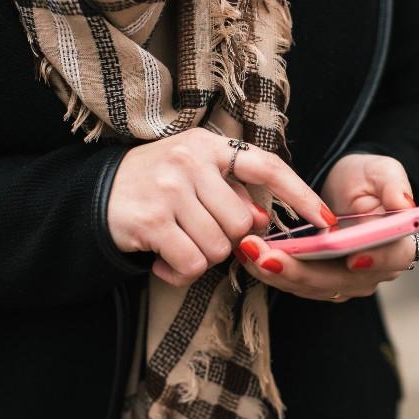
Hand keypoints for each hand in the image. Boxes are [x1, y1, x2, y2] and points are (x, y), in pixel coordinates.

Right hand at [107, 127, 336, 286]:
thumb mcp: (197, 176)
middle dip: (228, 238)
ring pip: (220, 247)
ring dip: (202, 257)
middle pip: (244, 222)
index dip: (300, 194)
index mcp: (209, 145)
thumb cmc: (158, 186)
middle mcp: (191, 159)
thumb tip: (266, 222)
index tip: (326, 219)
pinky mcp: (152, 220)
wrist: (92, 195)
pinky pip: (192, 264)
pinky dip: (180, 272)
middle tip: (199, 232)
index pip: (266, 167)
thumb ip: (234, 193)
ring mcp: (170, 188)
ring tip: (177, 242)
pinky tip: (163, 258)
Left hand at [234, 153, 417, 301]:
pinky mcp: (321, 284)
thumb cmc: (367, 178)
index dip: (374, 260)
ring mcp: (347, 282)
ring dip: (279, 273)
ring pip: (313, 287)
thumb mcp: (383, 170)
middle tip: (268, 256)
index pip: (392, 258)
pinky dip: (272, 272)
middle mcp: (375, 271)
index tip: (352, 258)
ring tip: (249, 251)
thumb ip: (394, 184)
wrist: (346, 189)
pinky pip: (296, 284)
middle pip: (341, 280)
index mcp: (399, 244)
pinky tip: (249, 255)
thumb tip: (404, 204)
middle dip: (302, 271)